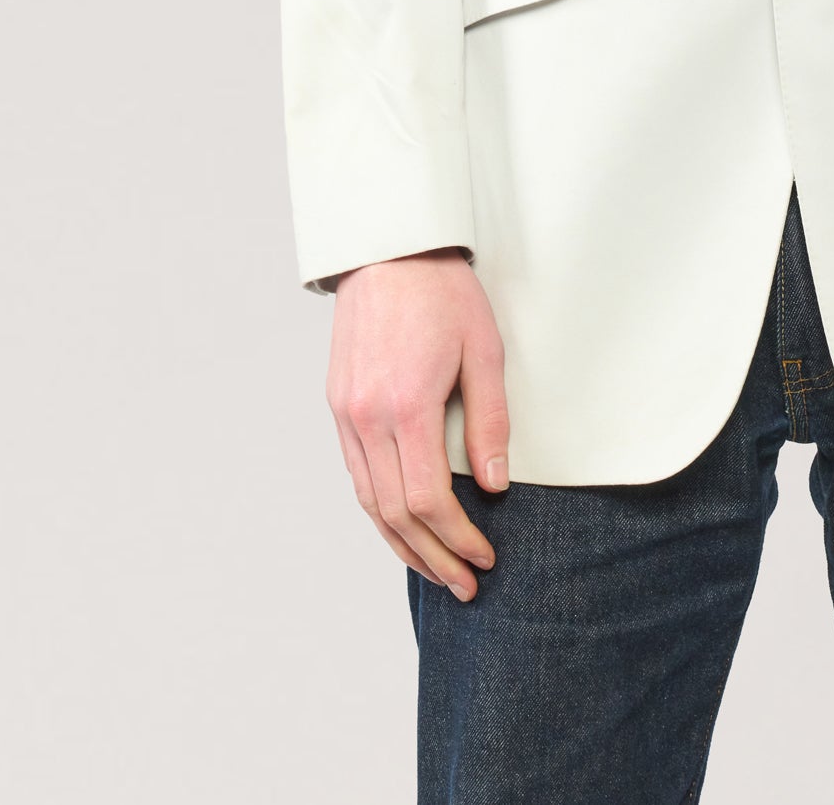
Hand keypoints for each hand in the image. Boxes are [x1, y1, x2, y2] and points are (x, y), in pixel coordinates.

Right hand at [326, 248, 510, 599]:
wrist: (388, 248)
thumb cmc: (442, 292)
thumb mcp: (485, 349)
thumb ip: (491, 420)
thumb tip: (495, 486)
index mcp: (406, 405)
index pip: (427, 501)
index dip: (458, 539)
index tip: (486, 557)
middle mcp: (367, 417)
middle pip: (395, 514)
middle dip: (433, 557)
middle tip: (467, 584)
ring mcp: (346, 413)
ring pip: (369, 503)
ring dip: (403, 545)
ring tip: (437, 571)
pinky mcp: (338, 405)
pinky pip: (356, 475)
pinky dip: (379, 511)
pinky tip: (403, 527)